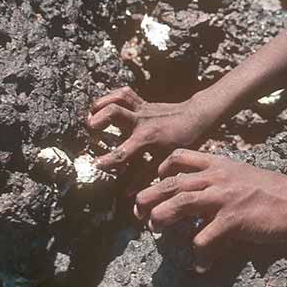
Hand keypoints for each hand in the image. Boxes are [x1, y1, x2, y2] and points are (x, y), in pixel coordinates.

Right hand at [85, 87, 223, 169]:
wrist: (196, 116)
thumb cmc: (183, 141)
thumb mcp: (166, 160)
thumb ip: (144, 176)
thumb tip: (127, 193)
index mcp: (147, 139)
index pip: (122, 152)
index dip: (107, 161)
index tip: (95, 165)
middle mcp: (141, 122)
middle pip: (115, 112)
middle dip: (99, 119)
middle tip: (90, 128)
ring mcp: (142, 109)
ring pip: (118, 98)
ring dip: (102, 103)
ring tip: (91, 114)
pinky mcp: (143, 102)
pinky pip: (125, 94)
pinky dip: (112, 96)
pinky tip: (103, 105)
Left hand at [133, 150, 286, 272]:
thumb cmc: (275, 191)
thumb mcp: (244, 176)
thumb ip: (222, 180)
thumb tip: (201, 193)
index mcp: (220, 165)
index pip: (181, 157)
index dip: (162, 169)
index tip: (155, 181)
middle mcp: (218, 178)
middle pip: (172, 183)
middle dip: (149, 197)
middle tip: (138, 212)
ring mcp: (224, 198)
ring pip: (179, 204)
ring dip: (161, 218)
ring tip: (155, 231)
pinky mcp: (232, 220)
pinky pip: (204, 239)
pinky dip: (198, 254)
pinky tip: (201, 264)